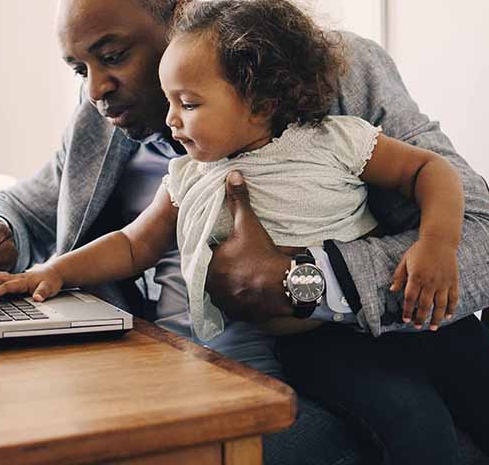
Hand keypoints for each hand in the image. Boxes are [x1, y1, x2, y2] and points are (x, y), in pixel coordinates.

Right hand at [0, 264, 63, 302]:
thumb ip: (43, 292)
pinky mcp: (15, 279)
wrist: (55, 272)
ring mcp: (15, 278)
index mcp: (23, 280)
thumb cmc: (51, 280)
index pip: (8, 285)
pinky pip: (1, 279)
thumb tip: (37, 298)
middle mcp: (17, 277)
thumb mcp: (50, 287)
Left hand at [205, 170, 294, 322]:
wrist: (286, 286)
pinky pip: (232, 306)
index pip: (202, 257)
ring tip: (240, 275)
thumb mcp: (248, 224)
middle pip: (210, 275)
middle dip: (219, 269)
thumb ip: (238, 200)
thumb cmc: (263, 253)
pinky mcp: (238, 315)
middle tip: (233, 261)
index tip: (221, 248)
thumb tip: (232, 173)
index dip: (211, 251)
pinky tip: (248, 290)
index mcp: (209, 265)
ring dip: (226, 285)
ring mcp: (225, 303)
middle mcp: (212, 287)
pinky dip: (237, 299)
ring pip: (219, 292)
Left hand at [389, 238, 458, 330]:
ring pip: (440, 305)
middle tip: (417, 326)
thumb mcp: (405, 260)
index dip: (408, 311)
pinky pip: (453, 298)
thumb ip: (399, 276)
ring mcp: (443, 283)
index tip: (406, 319)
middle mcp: (430, 282)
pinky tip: (448, 316)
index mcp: (416, 277)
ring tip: (433, 327)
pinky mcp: (453, 281)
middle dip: (420, 318)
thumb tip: (393, 290)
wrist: (440, 240)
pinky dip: (451, 309)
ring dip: (436, 318)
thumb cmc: (420, 249)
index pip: (410, 299)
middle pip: (425, 305)